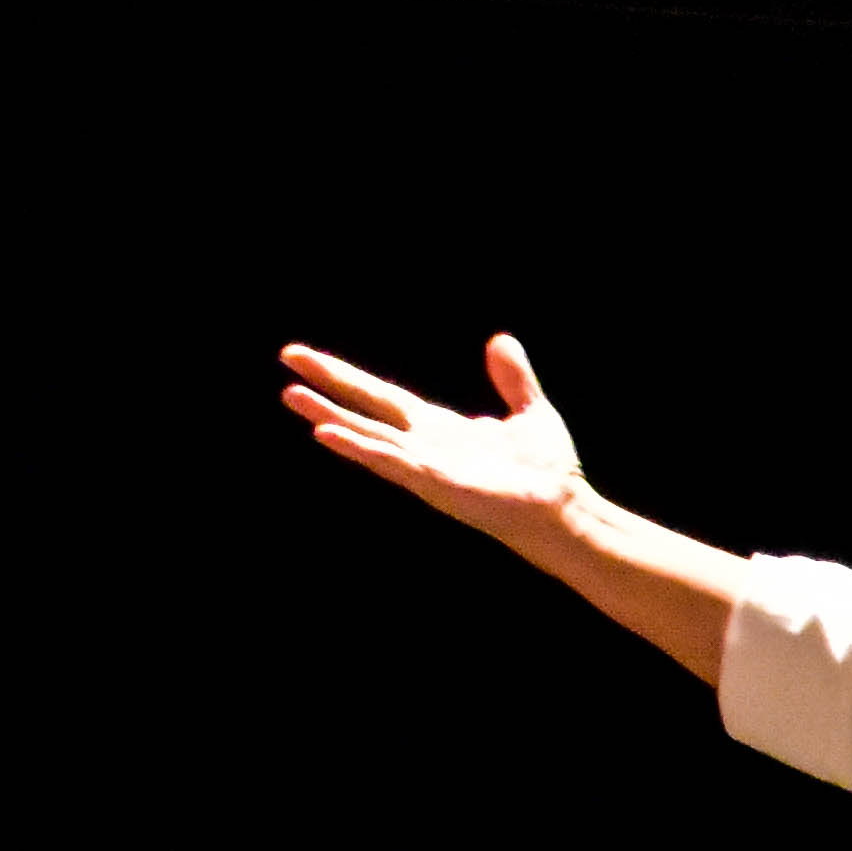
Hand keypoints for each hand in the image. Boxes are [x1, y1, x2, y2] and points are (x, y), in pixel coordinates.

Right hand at [285, 334, 587, 541]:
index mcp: (438, 428)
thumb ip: (512, 379)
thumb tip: (500, 340)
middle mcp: (423, 445)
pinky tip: (326, 435)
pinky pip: (390, 462)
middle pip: (363, 411)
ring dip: (330, 417)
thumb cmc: (547, 472)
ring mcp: (425, 465)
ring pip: (367, 436)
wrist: (565, 510)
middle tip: (286, 364)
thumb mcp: (530, 410)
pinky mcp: (434, 483)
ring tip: (292, 396)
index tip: (307, 359)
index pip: (380, 396)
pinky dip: (360, 448)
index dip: (346, 378)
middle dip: (326, 389)